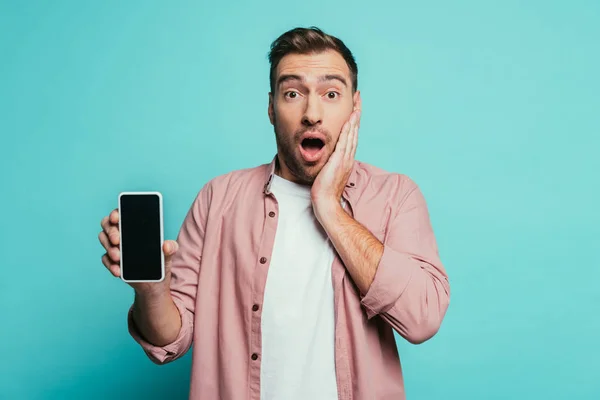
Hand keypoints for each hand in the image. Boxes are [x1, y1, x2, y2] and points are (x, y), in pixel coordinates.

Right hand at [99, 208, 177, 295]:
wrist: (154, 283)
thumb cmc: (160, 261)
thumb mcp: (168, 254)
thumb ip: (171, 248)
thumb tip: (166, 245)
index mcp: (134, 226)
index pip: (121, 213)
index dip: (116, 213)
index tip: (117, 218)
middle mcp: (122, 233)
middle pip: (107, 225)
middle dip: (111, 231)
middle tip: (117, 240)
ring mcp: (115, 247)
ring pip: (104, 240)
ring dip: (109, 248)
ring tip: (118, 257)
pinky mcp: (112, 261)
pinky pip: (105, 259)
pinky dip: (110, 264)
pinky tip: (118, 270)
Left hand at [311, 95, 360, 210]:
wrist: (325, 203)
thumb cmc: (324, 191)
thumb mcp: (327, 172)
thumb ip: (329, 162)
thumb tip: (326, 156)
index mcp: (346, 158)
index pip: (351, 135)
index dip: (353, 120)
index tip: (354, 107)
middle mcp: (348, 156)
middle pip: (354, 130)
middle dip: (356, 112)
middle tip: (358, 97)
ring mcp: (345, 158)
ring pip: (352, 133)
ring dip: (354, 117)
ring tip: (356, 103)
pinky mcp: (339, 161)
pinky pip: (345, 142)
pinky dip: (348, 129)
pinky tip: (349, 119)